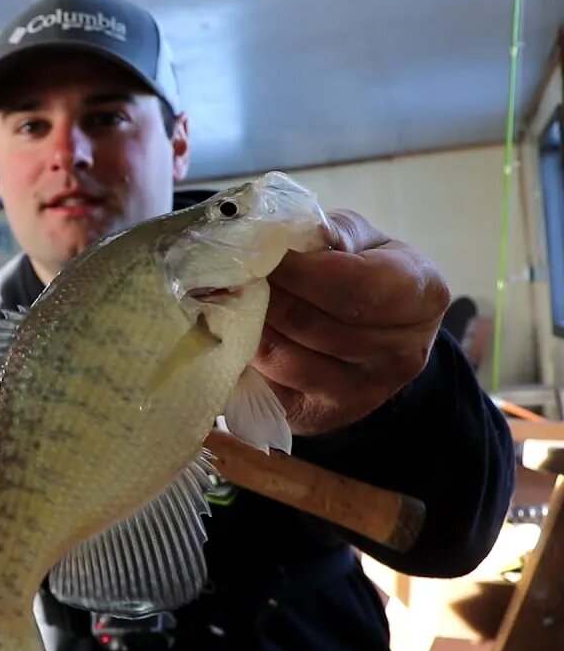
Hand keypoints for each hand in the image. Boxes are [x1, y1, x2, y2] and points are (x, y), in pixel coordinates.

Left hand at [251, 209, 450, 435]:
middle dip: (266, 295)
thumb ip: (333, 233)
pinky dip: (242, 356)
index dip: (301, 270)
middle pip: (314, 324)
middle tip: (232, 274)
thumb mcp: (361, 241)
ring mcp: (365, 393)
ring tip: (227, 298)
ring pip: (286, 357)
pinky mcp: (321, 417)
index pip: (355, 287)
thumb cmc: (361, 272)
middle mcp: (404, 353)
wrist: (369, 335)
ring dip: (248, 325)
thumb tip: (285, 236)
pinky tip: (231, 332)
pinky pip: (268, 385)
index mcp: (422, 296)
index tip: (263, 252)